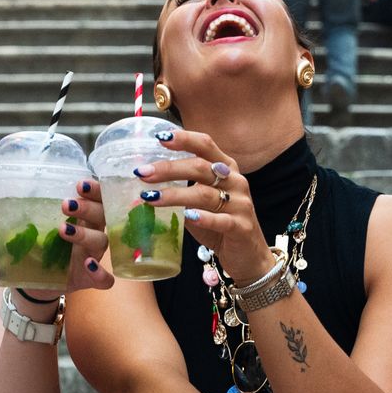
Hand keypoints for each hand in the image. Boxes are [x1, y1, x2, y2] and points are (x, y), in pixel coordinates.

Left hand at [0, 178, 113, 293]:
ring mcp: (93, 256)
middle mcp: (91, 233)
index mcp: (80, 217)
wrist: (33, 283)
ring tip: (63, 230)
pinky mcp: (90, 280)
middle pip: (102, 215)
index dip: (93, 189)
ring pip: (102, 242)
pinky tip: (88, 265)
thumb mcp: (21, 228)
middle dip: (87, 208)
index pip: (95, 197)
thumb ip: (6, 210)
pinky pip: (105, 278)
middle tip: (66, 204)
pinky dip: (101, 272)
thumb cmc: (34, 248)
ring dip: (86, 235)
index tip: (79, 183)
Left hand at [131, 128, 275, 283]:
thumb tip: (143, 190)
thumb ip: (181, 191)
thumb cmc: (220, 224)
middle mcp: (235, 182)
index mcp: (226, 169)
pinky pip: (221, 220)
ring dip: (175, 195)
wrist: (248, 255)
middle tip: (143, 173)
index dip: (184, 139)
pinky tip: (187, 216)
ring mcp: (241, 204)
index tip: (160, 137)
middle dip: (169, 168)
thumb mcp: (201, 203)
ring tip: (150, 198)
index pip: (206, 145)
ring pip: (205, 194)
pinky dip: (203, 218)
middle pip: (201, 168)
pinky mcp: (242, 227)